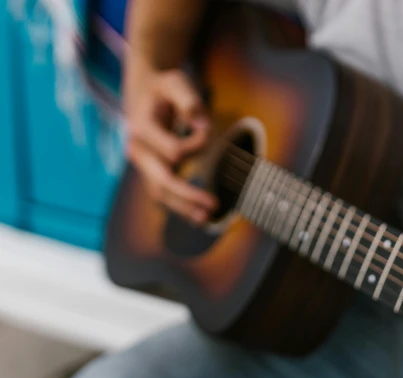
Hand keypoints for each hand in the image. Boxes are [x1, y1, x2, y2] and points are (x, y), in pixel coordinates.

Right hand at [125, 66, 216, 224]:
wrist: (143, 91)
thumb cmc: (164, 88)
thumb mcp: (176, 83)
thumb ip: (190, 100)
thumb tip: (202, 124)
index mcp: (142, 129)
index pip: (175, 151)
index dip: (199, 144)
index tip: (208, 127)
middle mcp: (138, 150)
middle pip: (162, 182)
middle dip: (188, 195)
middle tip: (214, 204)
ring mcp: (141, 164)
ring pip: (159, 194)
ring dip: (183, 208)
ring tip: (206, 218)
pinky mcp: (149, 171)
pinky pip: (162, 194)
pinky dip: (179, 205)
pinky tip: (198, 215)